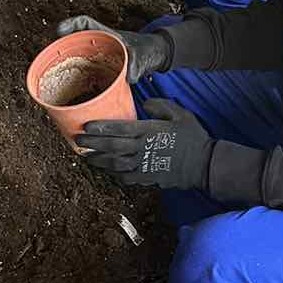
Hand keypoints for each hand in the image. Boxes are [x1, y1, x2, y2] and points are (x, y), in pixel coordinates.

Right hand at [57, 15, 169, 83]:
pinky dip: (77, 83)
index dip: (70, 25)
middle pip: (74, 43)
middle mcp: (99, 44)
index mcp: (106, 34)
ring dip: (66, 68)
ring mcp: (98, 58)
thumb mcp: (143, 54)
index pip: (84, 23)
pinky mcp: (101, 71)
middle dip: (61, 50)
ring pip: (76, 60)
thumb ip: (136, 62)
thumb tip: (129, 75)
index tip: (60, 30)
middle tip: (51, 60)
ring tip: (54, 79)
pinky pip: (84, 75)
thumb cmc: (148, 49)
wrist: (155, 57)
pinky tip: (72, 95)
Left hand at [76, 98, 212, 189]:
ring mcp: (143, 165)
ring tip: (86, 157)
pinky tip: (107, 170)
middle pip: (111, 147)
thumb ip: (161, 106)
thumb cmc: (193, 137)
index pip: (119, 128)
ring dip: (99, 160)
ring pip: (114, 164)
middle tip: (77, 142)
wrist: (204, 164)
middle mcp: (142, 148)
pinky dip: (114, 174)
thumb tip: (145, 104)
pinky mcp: (148, 178)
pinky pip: (125, 177)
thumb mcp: (180, 114)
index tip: (86, 126)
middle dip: (92, 144)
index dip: (101, 128)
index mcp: (148, 131)